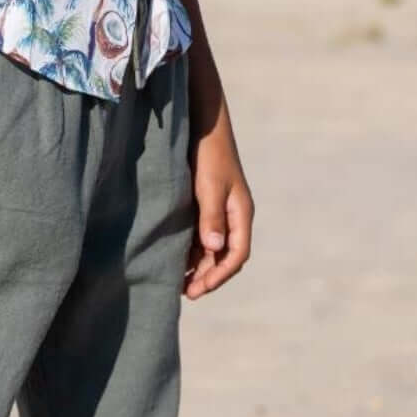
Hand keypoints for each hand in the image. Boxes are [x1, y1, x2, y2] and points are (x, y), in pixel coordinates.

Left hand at [182, 129, 253, 299]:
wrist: (203, 122)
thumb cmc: (209, 152)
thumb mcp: (210, 185)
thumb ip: (212, 216)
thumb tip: (213, 248)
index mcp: (241, 212)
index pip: (236, 254)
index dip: (220, 274)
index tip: (200, 288)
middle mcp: (234, 214)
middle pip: (225, 255)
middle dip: (208, 275)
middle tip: (186, 293)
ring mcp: (221, 208)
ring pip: (213, 246)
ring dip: (199, 265)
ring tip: (179, 283)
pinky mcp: (207, 202)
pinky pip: (203, 233)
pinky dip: (192, 249)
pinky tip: (176, 258)